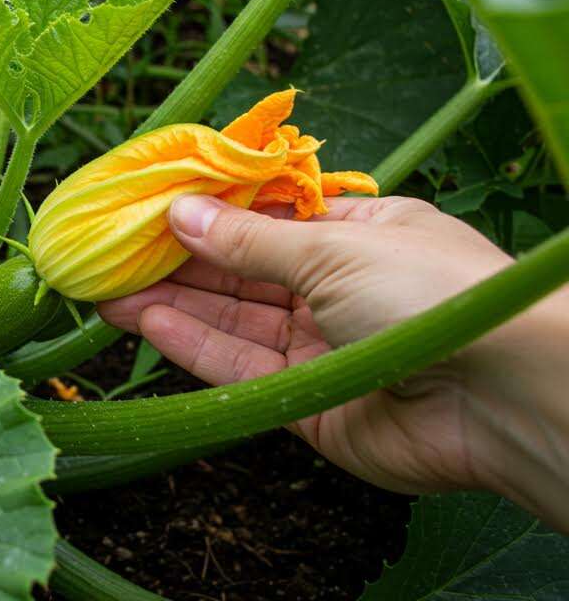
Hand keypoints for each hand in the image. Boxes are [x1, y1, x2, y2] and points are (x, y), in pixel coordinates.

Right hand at [98, 195, 568, 529]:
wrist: (501, 394)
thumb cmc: (433, 292)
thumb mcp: (334, 247)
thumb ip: (248, 239)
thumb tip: (180, 211)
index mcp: (360, 234)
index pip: (268, 218)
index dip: (207, 210)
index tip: (146, 201)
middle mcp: (337, 288)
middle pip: (240, 271)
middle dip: (175, 258)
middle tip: (106, 248)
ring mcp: (321, 347)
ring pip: (230, 320)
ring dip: (169, 301)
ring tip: (102, 286)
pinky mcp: (306, 402)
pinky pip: (238, 368)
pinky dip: (190, 344)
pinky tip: (142, 322)